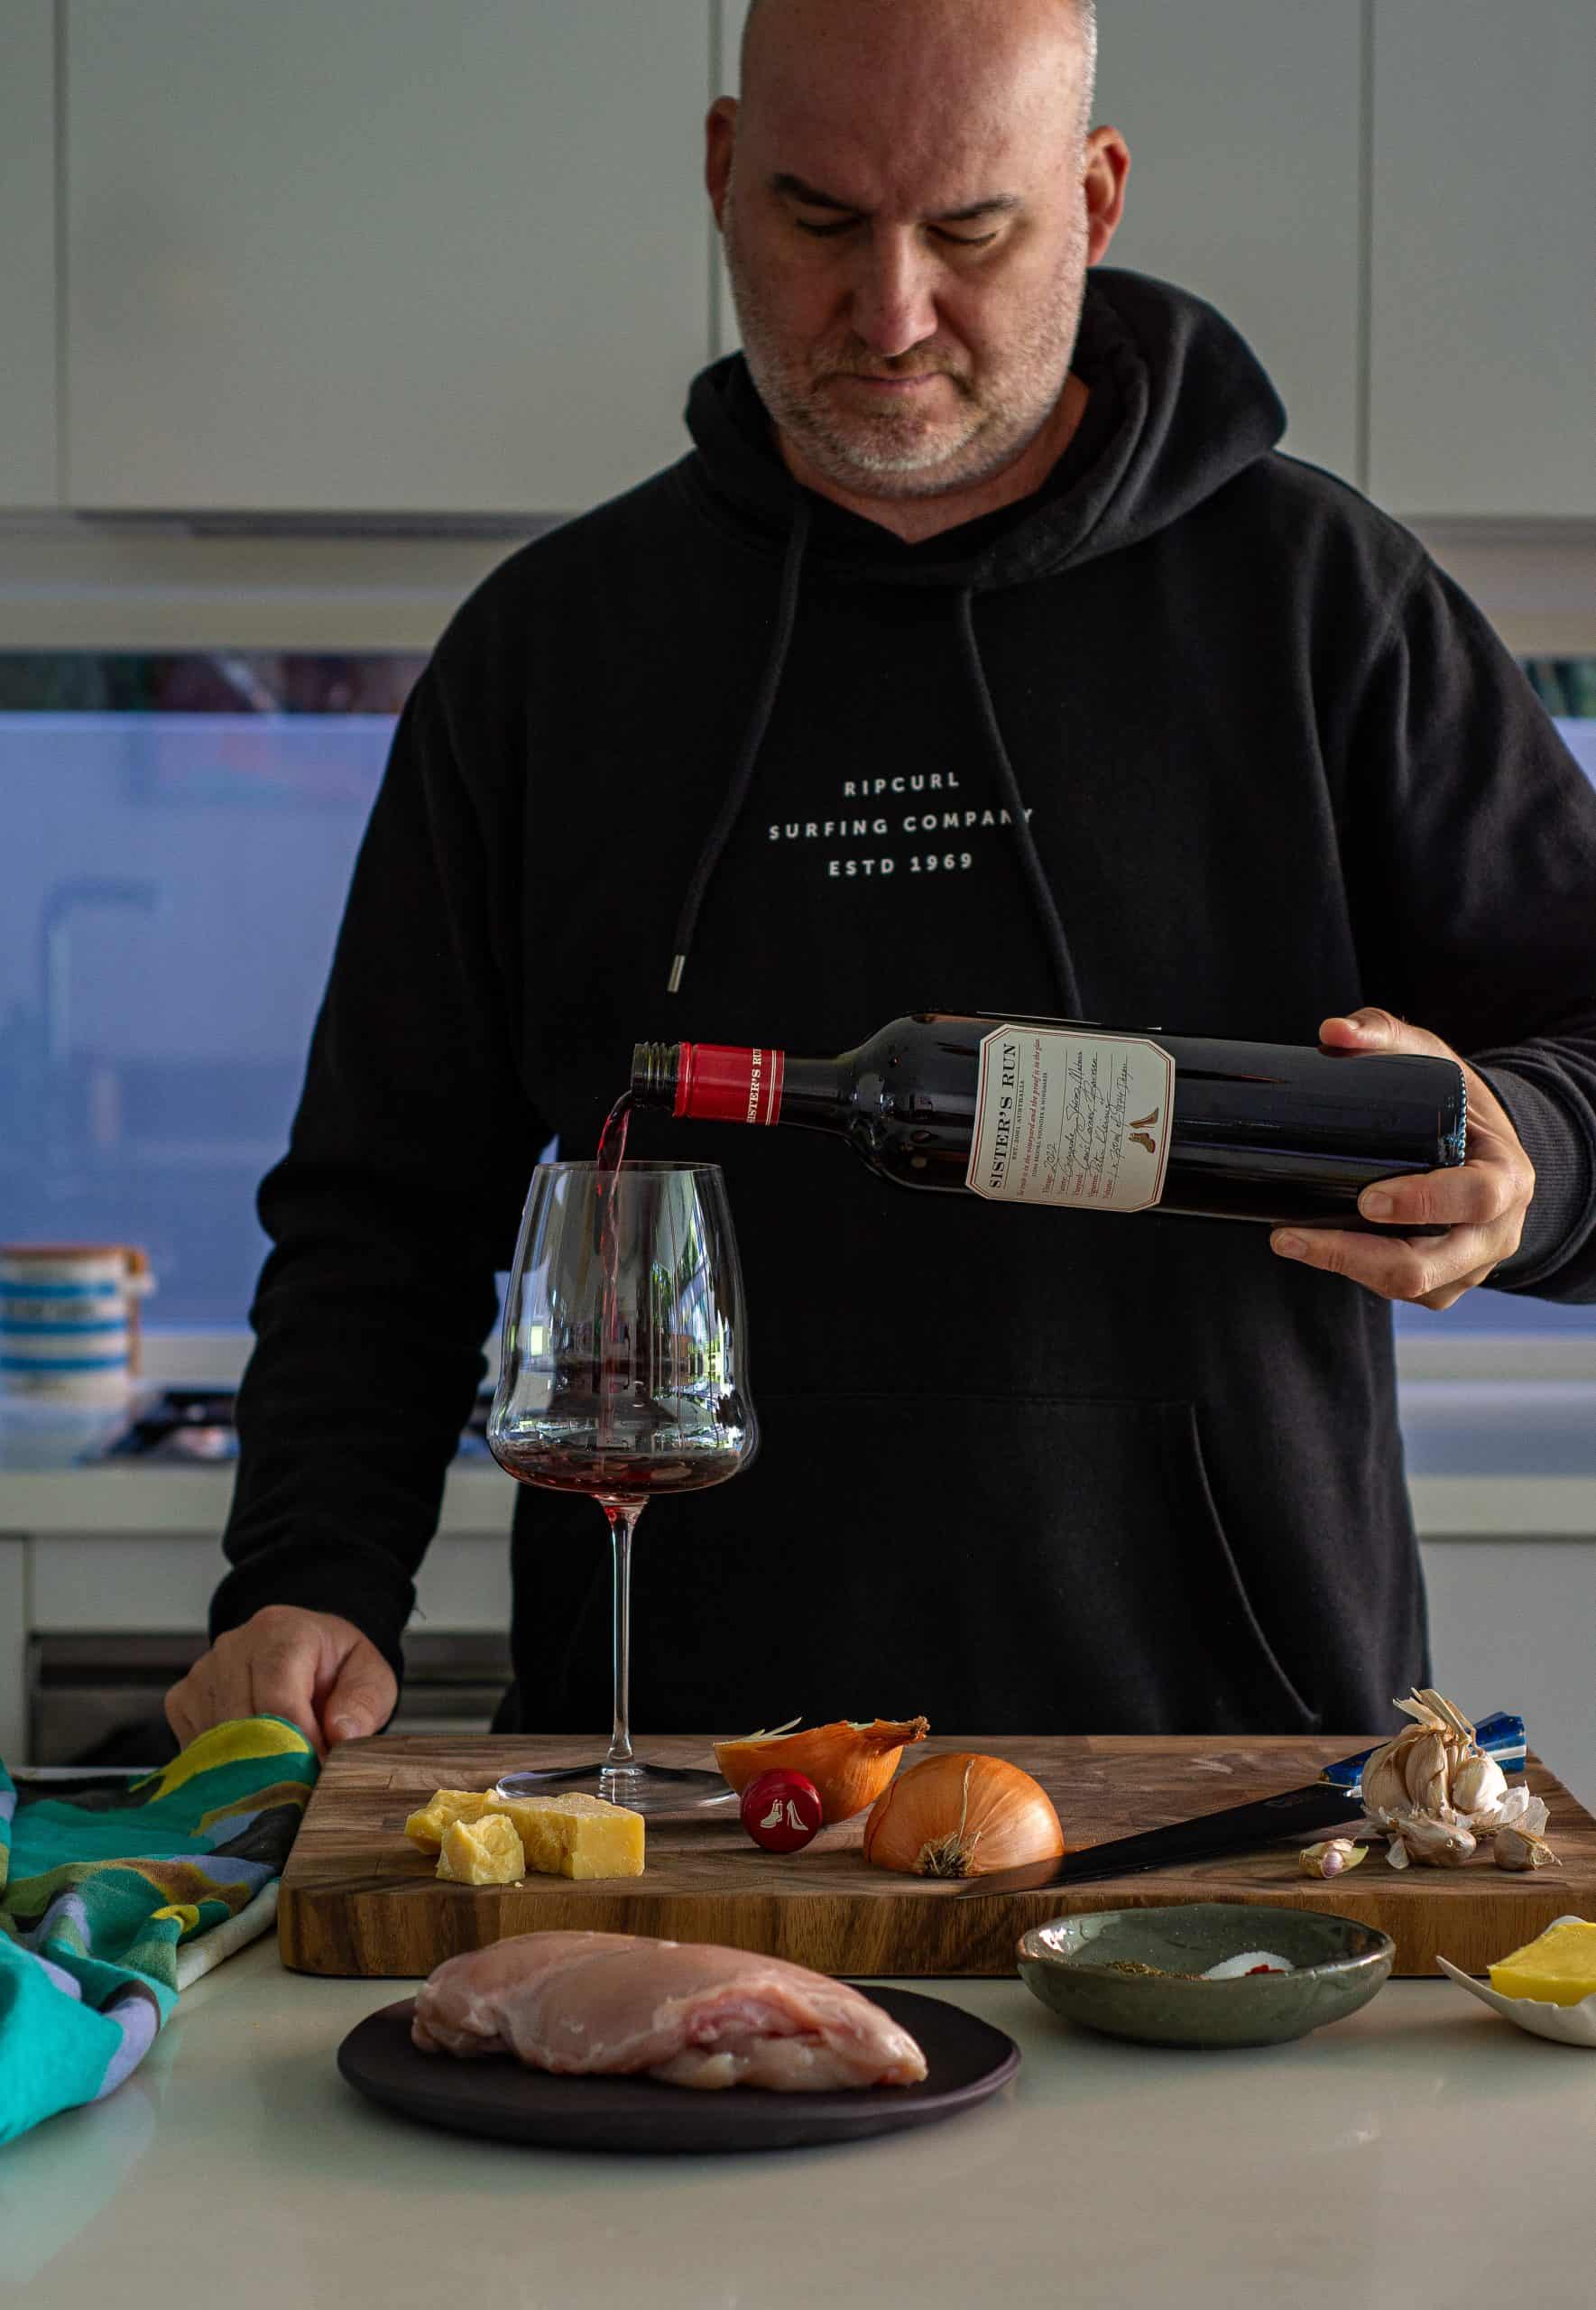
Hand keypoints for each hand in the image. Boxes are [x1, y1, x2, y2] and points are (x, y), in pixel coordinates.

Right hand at [165, 1605, 396, 1760]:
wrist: (305, 1652)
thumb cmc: (336, 1668)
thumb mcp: (370, 1677)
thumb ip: (363, 1702)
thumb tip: (341, 1735)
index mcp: (281, 1632)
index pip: (278, 1701)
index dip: (298, 1747)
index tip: (317, 1775)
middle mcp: (233, 1647)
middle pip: (241, 1726)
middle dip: (274, 1766)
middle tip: (301, 1789)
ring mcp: (202, 1673)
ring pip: (215, 1744)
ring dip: (248, 1772)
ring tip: (280, 1780)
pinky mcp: (182, 1700)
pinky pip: (194, 1750)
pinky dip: (222, 1769)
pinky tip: (251, 1766)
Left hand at [1269, 1007, 1534, 1310]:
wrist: (1476, 1139)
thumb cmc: (1454, 1098)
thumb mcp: (1429, 1056)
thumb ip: (1383, 1033)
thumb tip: (1332, 1031)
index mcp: (1508, 1176)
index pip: (1476, 1199)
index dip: (1424, 1202)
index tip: (1367, 1198)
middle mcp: (1496, 1230)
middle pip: (1431, 1265)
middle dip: (1357, 1254)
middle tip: (1293, 1234)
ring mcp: (1470, 1264)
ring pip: (1410, 1288)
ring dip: (1342, 1268)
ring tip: (1287, 1238)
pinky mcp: (1443, 1283)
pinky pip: (1400, 1293)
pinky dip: (1354, 1274)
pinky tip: (1314, 1250)